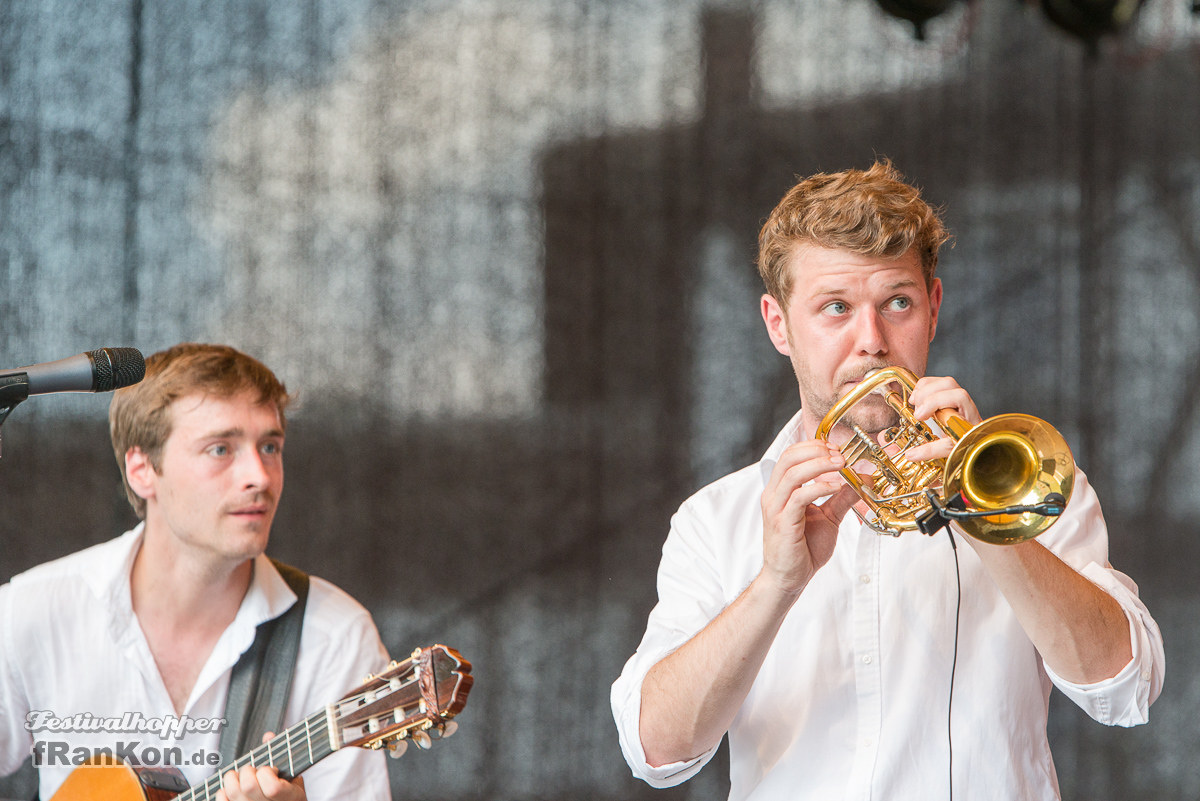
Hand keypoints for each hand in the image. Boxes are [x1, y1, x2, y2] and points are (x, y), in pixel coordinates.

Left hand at [217, 732, 306, 800]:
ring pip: (232, 792)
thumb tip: (268, 737)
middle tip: (253, 770)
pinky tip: (231, 787)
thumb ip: (282, 754)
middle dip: (248, 770)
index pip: (272, 787)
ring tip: (240, 776)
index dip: (267, 772)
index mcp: (288, 797)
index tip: (271, 769)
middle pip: (248, 786)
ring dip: (233, 778)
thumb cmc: (289, 794)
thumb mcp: (293, 776)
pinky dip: (222, 792)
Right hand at [759, 440, 859, 596]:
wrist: (790, 577)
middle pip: (789, 458)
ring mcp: (776, 508)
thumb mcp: (829, 517)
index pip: (791, 456)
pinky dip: (818, 487)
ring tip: (841, 465)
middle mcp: (774, 495)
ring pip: (792, 473)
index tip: (836, 448)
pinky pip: (798, 497)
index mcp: (781, 490)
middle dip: (816, 451)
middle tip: (840, 454)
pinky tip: (835, 487)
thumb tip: (863, 480)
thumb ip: (843, 498)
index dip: (813, 447)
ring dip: (819, 465)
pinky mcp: (782, 522)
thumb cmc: (803, 548)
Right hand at [902, 375, 980, 462]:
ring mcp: (956, 398)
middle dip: (928, 395)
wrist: (972, 443)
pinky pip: (935, 382)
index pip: (958, 397)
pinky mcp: (947, 395)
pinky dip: (922, 387)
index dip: (935, 402)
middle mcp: (965, 403)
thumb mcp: (949, 449)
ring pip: (942, 381)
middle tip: (917, 412)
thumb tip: (910, 454)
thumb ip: (931, 450)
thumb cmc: (965, 446)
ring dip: (924, 389)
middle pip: (950, 384)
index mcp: (969, 416)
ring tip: (915, 403)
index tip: (919, 417)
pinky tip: (917, 399)